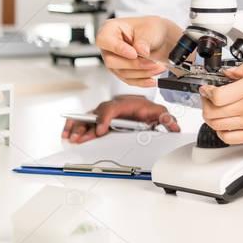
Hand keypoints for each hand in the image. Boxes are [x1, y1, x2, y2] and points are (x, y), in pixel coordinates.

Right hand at [61, 95, 180, 143]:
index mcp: (125, 104)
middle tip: (81, 138)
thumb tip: (174, 126)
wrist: (142, 108)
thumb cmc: (147, 109)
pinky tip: (67, 134)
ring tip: (71, 138)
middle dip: (87, 126)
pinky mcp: (98, 120)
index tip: (101, 130)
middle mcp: (112, 107)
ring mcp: (104, 114)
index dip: (105, 118)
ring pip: (87, 118)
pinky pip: (83, 121)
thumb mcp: (159, 113)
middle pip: (96, 114)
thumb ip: (167, 119)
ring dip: (78, 127)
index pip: (112, 108)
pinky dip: (73, 125)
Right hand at [96, 16, 182, 87]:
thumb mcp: (150, 29)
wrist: (161, 38)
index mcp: (110, 29)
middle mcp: (109, 47)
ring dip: (142, 73)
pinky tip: (152, 79)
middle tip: (151, 62)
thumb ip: (143, 40)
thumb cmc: (151, 29)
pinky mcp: (122, 72)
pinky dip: (142, 81)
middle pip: (112, 61)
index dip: (118, 48)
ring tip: (158, 67)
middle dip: (134, 64)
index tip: (134, 53)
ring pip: (122, 73)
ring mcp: (114, 60)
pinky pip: (128, 80)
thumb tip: (141, 51)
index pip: (105, 40)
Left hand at [199, 63, 242, 168]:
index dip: (206, 92)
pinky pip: (228, 137)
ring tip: (214, 110)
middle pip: (213, 111)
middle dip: (204, 104)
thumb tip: (229, 72)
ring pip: (217, 124)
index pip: (217, 94)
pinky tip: (224, 124)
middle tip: (207, 98)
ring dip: (210, 117)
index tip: (206, 89)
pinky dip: (220, 131)